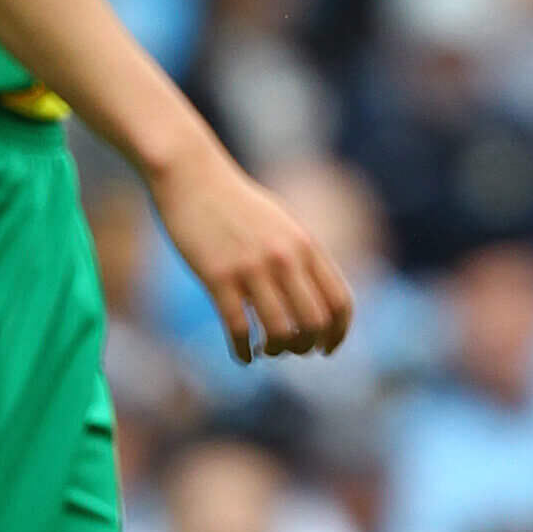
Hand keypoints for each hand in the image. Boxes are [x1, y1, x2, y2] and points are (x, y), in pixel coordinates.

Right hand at [148, 142, 354, 362]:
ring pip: (280, 331)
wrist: (193, 176)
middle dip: (307, 346)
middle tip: (293, 350)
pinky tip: (242, 355)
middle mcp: (286, 258)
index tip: (327, 349)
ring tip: (266, 349)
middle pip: (314, 322)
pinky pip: (238, 329)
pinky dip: (242, 351)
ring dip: (276, 350)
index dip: (338, 333)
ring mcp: (252, 268)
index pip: (340, 301)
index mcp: (306, 245)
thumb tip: (315, 294)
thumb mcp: (282, 223)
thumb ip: (301, 255)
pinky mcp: (218, 277)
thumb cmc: (237, 202)